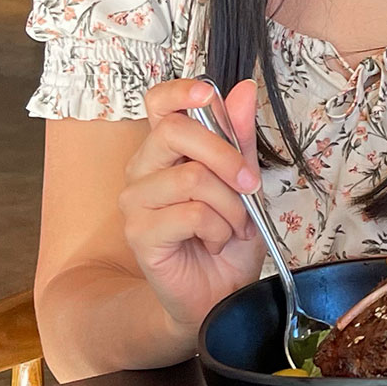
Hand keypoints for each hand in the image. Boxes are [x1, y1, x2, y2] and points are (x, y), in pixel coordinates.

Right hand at [121, 78, 267, 332]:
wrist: (217, 295)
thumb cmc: (228, 239)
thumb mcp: (245, 185)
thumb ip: (240, 140)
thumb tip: (242, 90)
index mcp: (167, 151)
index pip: (158, 103)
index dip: (180, 91)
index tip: (208, 94)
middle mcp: (143, 169)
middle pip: (175, 131)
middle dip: (226, 156)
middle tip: (250, 187)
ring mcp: (136, 201)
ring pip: (192, 178)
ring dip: (230, 206)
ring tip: (232, 227)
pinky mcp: (139, 232)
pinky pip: (190, 214)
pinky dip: (218, 229)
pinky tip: (214, 242)